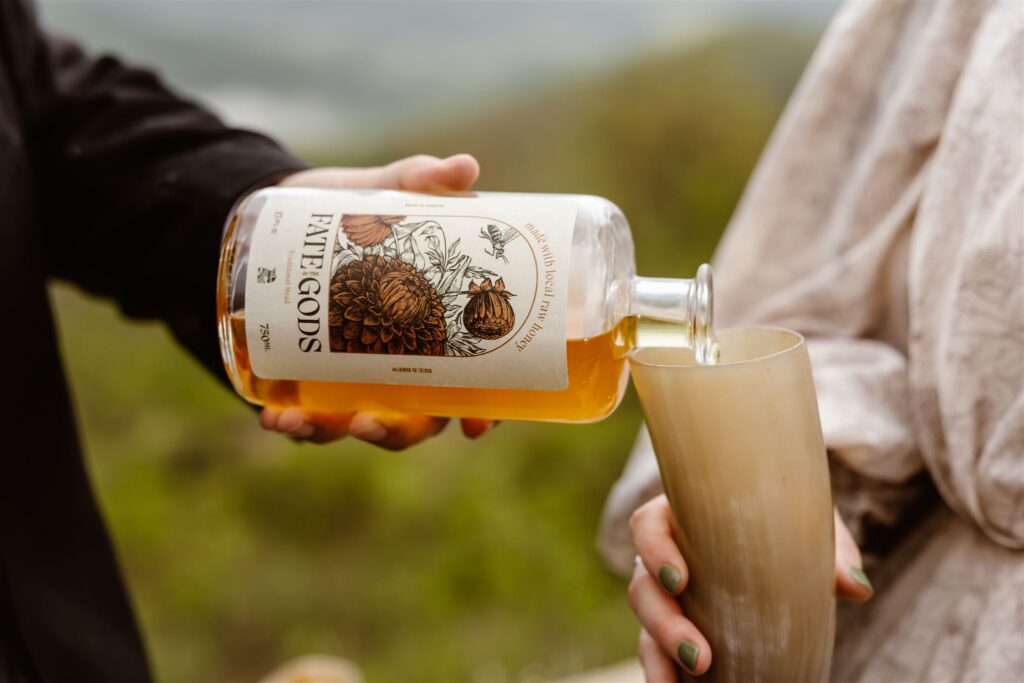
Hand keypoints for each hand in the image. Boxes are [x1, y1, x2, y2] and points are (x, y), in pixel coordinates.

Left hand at [259, 154, 494, 449]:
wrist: (291, 213)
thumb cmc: (359, 209)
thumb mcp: (385, 191)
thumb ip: (420, 180)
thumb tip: (464, 167)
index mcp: (443, 332)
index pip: (478, 385)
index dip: (485, 412)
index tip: (478, 426)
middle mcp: (408, 364)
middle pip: (419, 419)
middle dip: (398, 432)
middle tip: (373, 421)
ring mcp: (362, 375)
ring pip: (363, 423)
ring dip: (336, 432)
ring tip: (305, 421)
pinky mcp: (316, 377)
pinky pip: (311, 415)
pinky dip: (294, 423)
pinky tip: (275, 417)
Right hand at [628, 495, 871, 679]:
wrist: (783, 532)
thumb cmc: (785, 518)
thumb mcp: (806, 521)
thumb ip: (831, 548)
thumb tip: (856, 587)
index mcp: (680, 516)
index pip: (647, 526)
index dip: (654, 551)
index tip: (679, 579)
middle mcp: (664, 558)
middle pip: (644, 588)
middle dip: (664, 625)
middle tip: (701, 657)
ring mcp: (667, 597)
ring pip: (646, 627)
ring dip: (661, 658)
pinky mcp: (676, 630)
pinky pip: (659, 655)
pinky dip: (666, 675)